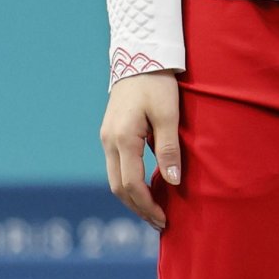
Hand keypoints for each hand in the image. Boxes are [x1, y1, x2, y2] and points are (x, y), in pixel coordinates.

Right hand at [101, 71, 181, 224]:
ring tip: (153, 209)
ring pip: (114, 179)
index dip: (147, 206)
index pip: (131, 184)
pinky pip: (116, 166)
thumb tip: (172, 181)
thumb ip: (169, 149)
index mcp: (123, 138)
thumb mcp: (169, 115)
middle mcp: (109, 141)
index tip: (164, 219)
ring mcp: (106, 137)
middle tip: (159, 221)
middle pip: (118, 187)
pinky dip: (129, 182)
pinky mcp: (110, 133)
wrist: (139, 56)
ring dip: (133, 197)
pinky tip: (146, 187)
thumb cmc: (157, 84)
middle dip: (138, 207)